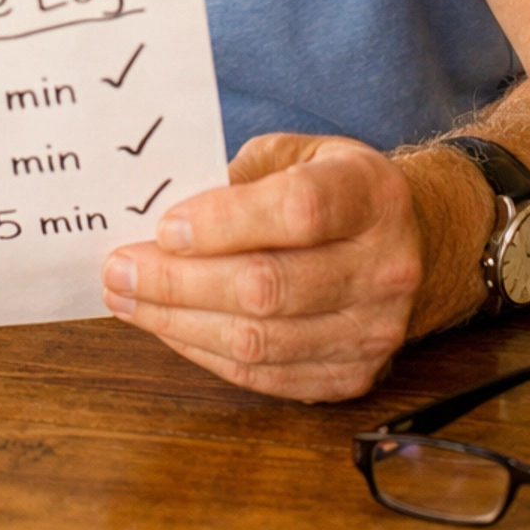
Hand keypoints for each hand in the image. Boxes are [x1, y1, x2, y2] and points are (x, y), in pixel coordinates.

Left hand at [100, 133, 424, 401]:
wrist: (410, 242)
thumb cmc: (334, 189)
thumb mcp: (299, 154)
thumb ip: (241, 177)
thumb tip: (162, 217)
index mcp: (372, 195)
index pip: (297, 211)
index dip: (224, 222)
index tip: (164, 227)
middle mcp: (385, 267)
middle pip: (268, 287)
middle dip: (178, 281)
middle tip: (120, 269)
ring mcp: (373, 331)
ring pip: (260, 341)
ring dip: (179, 323)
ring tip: (129, 300)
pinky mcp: (353, 376)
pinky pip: (265, 376)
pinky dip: (206, 353)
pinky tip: (169, 327)